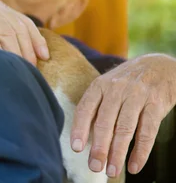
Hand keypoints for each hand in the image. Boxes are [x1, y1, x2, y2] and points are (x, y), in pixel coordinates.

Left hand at [71, 54, 175, 177]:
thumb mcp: (108, 85)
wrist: (159, 65)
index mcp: (100, 85)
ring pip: (125, 129)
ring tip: (111, 170)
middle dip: (99, 147)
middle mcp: (117, 89)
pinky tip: (134, 165)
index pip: (86, 108)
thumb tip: (85, 135)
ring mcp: (137, 96)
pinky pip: (147, 131)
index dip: (80, 128)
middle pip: (105, 122)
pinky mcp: (156, 104)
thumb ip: (97, 106)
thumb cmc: (128, 81)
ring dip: (117, 152)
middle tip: (94, 167)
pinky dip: (140, 151)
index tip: (76, 148)